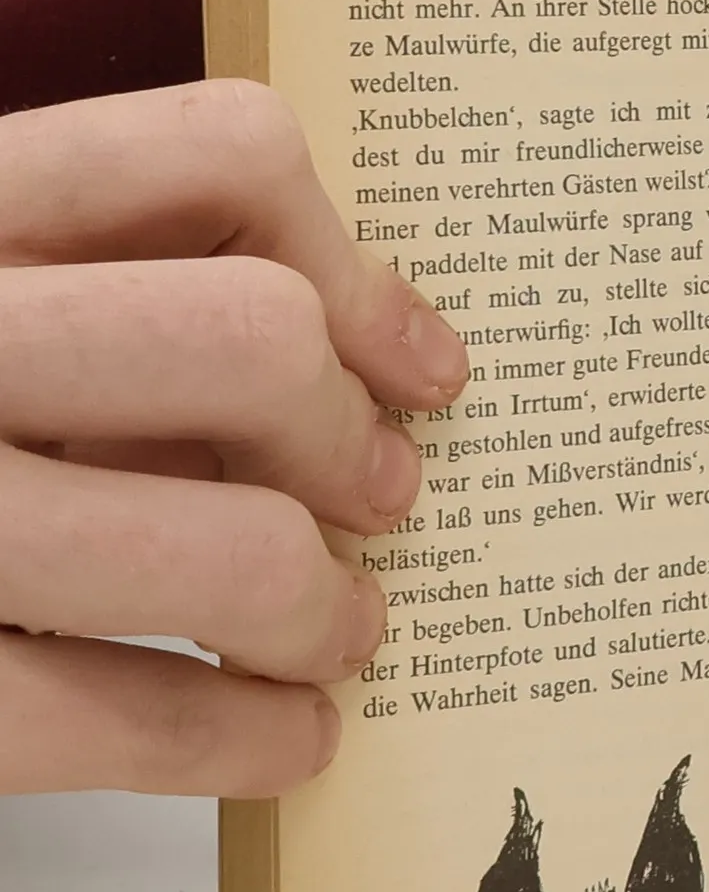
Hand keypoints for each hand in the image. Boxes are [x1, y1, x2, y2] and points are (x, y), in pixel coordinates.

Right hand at [0, 83, 468, 797]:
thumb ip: (109, 292)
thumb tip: (380, 363)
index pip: (217, 152)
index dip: (356, 266)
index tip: (417, 365)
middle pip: (252, 340)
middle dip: (346, 440)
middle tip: (379, 501)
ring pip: (236, 546)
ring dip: (325, 607)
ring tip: (336, 631)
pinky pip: (135, 718)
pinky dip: (249, 739)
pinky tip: (284, 737)